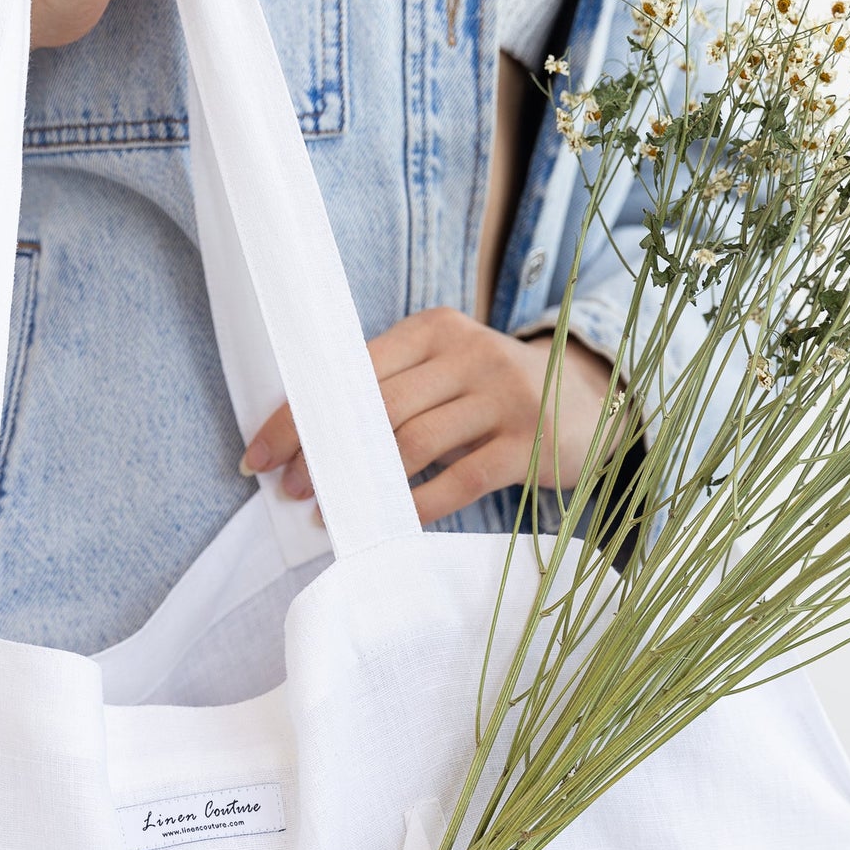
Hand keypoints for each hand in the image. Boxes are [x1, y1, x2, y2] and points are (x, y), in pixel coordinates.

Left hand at [241, 307, 617, 526]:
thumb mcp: (448, 372)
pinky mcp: (530, 444)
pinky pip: (460, 479)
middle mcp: (471, 353)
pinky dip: (418, 503)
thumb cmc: (493, 395)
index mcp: (436, 328)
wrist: (590, 406)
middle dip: (322, 451)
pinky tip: (388, 520)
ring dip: (362, 480)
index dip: (300, 413)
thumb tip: (309, 440)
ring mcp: (505, 397)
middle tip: (288, 487)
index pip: (352, 369)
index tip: (258, 453)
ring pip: (414, 441)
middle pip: (377, 406)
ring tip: (326, 507)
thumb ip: (393, 389)